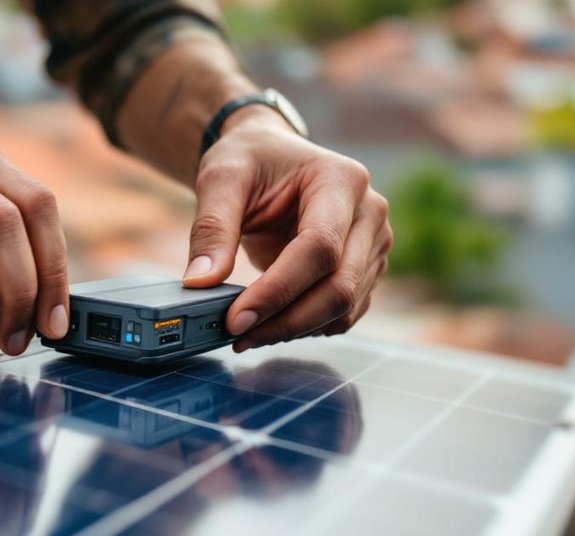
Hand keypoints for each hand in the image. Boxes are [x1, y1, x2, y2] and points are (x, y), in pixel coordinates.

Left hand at [182, 108, 391, 350]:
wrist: (271, 159)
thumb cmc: (251, 160)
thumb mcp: (221, 178)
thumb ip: (211, 229)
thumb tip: (200, 283)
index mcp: (341, 179)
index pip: (318, 248)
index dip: (278, 290)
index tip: (236, 318)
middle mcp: (369, 212)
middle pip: (340, 286)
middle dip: (286, 321)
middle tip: (238, 337)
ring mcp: (373, 244)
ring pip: (345, 308)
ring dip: (294, 329)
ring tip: (248, 332)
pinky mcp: (367, 270)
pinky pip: (344, 314)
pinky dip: (307, 327)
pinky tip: (271, 323)